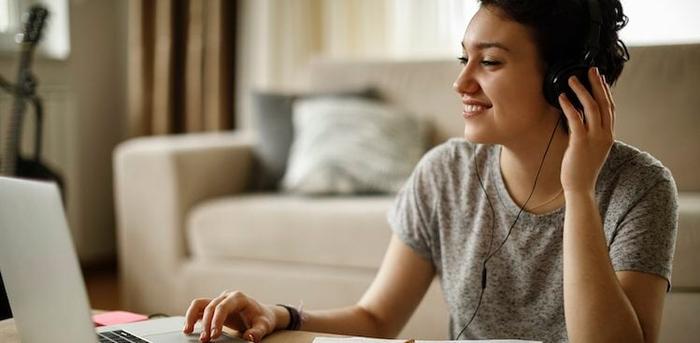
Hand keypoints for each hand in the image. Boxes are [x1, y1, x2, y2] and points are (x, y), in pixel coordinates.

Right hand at [183, 290, 277, 342]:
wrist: (262, 314)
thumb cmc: (262, 319)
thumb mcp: (264, 325)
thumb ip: (257, 331)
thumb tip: (249, 337)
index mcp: (239, 298)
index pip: (223, 307)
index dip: (216, 321)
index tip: (214, 336)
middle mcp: (226, 296)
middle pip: (210, 307)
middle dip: (206, 324)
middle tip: (205, 340)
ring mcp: (219, 301)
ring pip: (200, 304)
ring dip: (192, 317)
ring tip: (188, 331)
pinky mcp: (214, 308)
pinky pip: (199, 309)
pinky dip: (192, 317)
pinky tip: (189, 328)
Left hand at [558, 67, 614, 193]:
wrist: (580, 188)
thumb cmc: (581, 168)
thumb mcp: (591, 148)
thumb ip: (589, 132)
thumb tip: (580, 117)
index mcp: (608, 135)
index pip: (610, 108)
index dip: (606, 91)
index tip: (600, 78)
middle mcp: (605, 134)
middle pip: (604, 103)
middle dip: (597, 84)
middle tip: (591, 69)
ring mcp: (594, 138)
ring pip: (591, 107)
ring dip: (581, 90)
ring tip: (572, 78)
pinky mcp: (580, 143)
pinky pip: (575, 119)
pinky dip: (569, 106)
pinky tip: (562, 97)